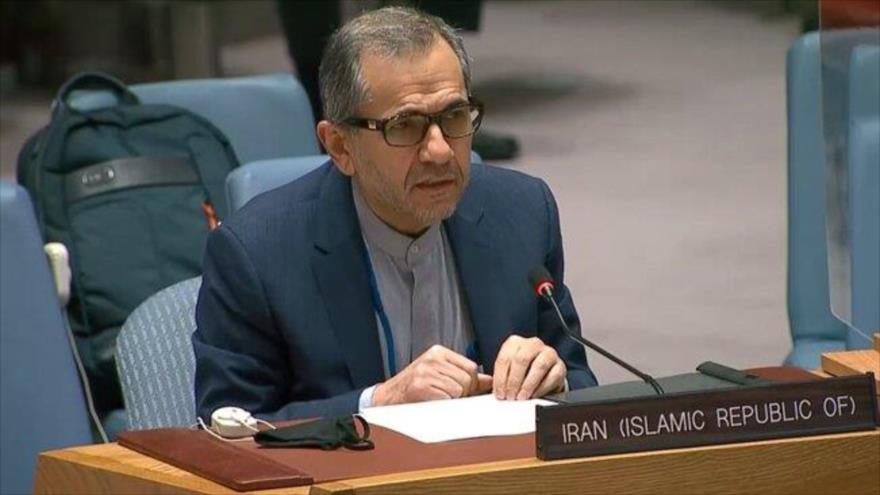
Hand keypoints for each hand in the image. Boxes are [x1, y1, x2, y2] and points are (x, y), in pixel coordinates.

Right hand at [373, 345, 492, 405]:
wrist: (387, 399)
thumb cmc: (414, 389)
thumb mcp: (439, 375)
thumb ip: (463, 376)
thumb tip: (489, 381)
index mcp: (438, 352)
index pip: (471, 367)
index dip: (471, 383)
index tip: (461, 391)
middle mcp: (432, 358)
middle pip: (468, 378)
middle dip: (463, 393)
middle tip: (446, 397)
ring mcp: (426, 371)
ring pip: (460, 389)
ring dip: (452, 400)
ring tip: (437, 398)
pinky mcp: (421, 385)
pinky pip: (448, 397)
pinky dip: (443, 404)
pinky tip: (431, 402)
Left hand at [493, 335, 565, 399]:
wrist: (544, 374)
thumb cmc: (523, 372)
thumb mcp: (508, 371)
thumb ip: (500, 378)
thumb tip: (493, 387)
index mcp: (515, 342)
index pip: (505, 358)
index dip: (500, 378)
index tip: (500, 393)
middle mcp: (532, 344)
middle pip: (521, 359)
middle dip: (514, 381)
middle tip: (510, 396)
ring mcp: (548, 353)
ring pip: (539, 366)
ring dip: (528, 385)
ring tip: (522, 397)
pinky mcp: (560, 365)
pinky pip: (552, 376)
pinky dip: (541, 388)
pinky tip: (534, 395)